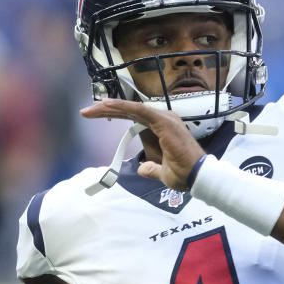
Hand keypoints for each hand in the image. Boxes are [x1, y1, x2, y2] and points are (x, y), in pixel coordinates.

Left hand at [81, 99, 204, 190]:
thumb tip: (143, 169)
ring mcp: (164, 118)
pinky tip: (107, 105)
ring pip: (132, 108)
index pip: (133, 117)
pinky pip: (139, 110)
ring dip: (110, 107)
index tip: (95, 116)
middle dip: (107, 110)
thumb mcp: (161, 172)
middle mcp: (163, 119)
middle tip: (86, 111)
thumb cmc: (184, 174)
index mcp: (163, 127)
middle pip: (130, 110)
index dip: (114, 114)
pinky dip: (123, 106)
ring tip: (91, 109)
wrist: (198, 177)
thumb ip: (151, 168)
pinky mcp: (163, 121)